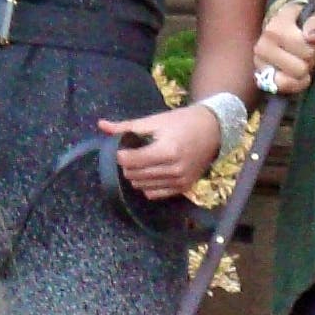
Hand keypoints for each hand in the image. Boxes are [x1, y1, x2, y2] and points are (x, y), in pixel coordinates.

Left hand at [99, 103, 223, 201]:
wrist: (213, 130)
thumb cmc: (182, 122)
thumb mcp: (155, 120)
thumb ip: (127, 126)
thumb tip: (101, 125)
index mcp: (167, 151)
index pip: (130, 161)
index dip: (120, 154)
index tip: (123, 146)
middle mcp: (174, 170)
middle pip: (133, 175)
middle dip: (127, 164)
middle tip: (132, 152)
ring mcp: (179, 182)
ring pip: (141, 186)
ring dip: (136, 175)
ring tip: (142, 161)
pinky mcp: (183, 188)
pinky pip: (154, 194)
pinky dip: (147, 184)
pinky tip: (151, 171)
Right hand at [255, 0, 314, 94]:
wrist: (287, 27)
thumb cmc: (304, 22)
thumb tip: (313, 38)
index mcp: (275, 28)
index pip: (304, 48)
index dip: (314, 47)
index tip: (311, 39)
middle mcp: (262, 46)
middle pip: (299, 68)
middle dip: (308, 62)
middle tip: (305, 53)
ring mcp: (259, 63)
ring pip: (289, 81)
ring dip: (300, 74)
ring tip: (299, 61)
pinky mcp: (260, 76)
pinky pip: (281, 89)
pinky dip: (294, 85)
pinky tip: (297, 76)